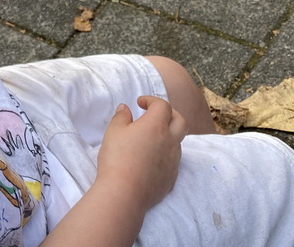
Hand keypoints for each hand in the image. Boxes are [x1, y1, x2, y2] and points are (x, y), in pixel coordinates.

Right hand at [96, 96, 187, 210]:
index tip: (140, 103)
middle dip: (170, 114)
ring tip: (151, 139)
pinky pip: (173, 161)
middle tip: (155, 115)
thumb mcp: (113, 131)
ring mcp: (174, 161)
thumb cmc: (117, 158)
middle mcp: (170, 141)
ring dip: (168, 135)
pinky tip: (151, 159)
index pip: (163, 106)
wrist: (125, 192)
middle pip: (181, 121)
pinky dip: (165, 154)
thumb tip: (125, 109)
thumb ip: (121, 117)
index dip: (152, 101)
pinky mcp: (172, 177)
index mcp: (156, 126)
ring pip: (178, 142)